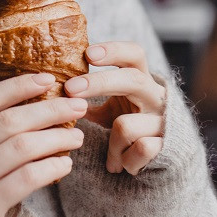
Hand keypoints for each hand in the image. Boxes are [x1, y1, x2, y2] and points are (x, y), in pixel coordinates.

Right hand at [0, 72, 86, 216]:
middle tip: (76, 107)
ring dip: (55, 138)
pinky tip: (65, 164)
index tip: (49, 79)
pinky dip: (51, 167)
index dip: (16, 87)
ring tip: (76, 137)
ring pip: (19, 148)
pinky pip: (26, 178)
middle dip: (47, 110)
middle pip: (5, 123)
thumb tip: (36, 98)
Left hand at [64, 42, 165, 174]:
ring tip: (110, 157)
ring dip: (111, 144)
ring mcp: (163, 120)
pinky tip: (122, 165)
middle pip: (132, 79)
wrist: (157, 160)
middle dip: (98, 83)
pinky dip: (124, 160)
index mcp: (141, 81)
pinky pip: (139, 150)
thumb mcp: (110, 108)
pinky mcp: (167, 145)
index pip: (134, 54)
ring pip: (125, 126)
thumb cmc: (127, 127)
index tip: (88, 54)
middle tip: (70, 89)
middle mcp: (156, 96)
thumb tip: (49, 87)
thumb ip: (88, 97)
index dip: (113, 50)